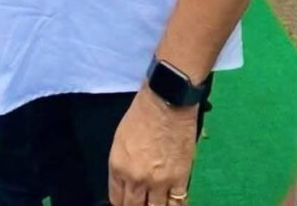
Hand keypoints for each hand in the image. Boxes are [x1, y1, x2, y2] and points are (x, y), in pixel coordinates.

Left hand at [108, 87, 196, 205]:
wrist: (166, 101)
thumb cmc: (141, 113)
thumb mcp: (121, 139)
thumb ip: (123, 165)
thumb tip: (127, 182)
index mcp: (118, 166)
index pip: (116, 199)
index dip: (121, 203)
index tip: (126, 201)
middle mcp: (136, 179)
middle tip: (140, 201)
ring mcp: (159, 182)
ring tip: (154, 202)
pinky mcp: (180, 180)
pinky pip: (177, 204)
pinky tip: (171, 203)